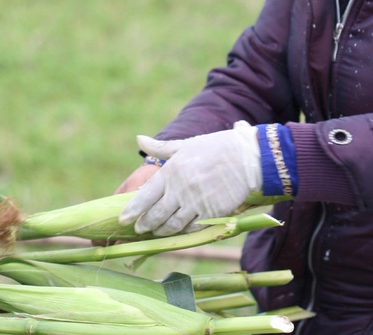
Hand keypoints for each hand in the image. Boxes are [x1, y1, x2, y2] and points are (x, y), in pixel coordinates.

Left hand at [118, 121, 261, 235]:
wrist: (248, 158)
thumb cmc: (216, 148)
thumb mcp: (187, 145)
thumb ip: (161, 148)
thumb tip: (139, 139)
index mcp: (172, 170)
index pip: (145, 196)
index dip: (133, 211)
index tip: (124, 220)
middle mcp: (181, 189)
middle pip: (155, 215)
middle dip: (145, 225)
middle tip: (140, 229)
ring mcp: (196, 203)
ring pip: (171, 226)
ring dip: (161, 231)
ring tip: (157, 232)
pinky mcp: (211, 213)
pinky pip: (191, 229)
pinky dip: (183, 232)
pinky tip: (179, 232)